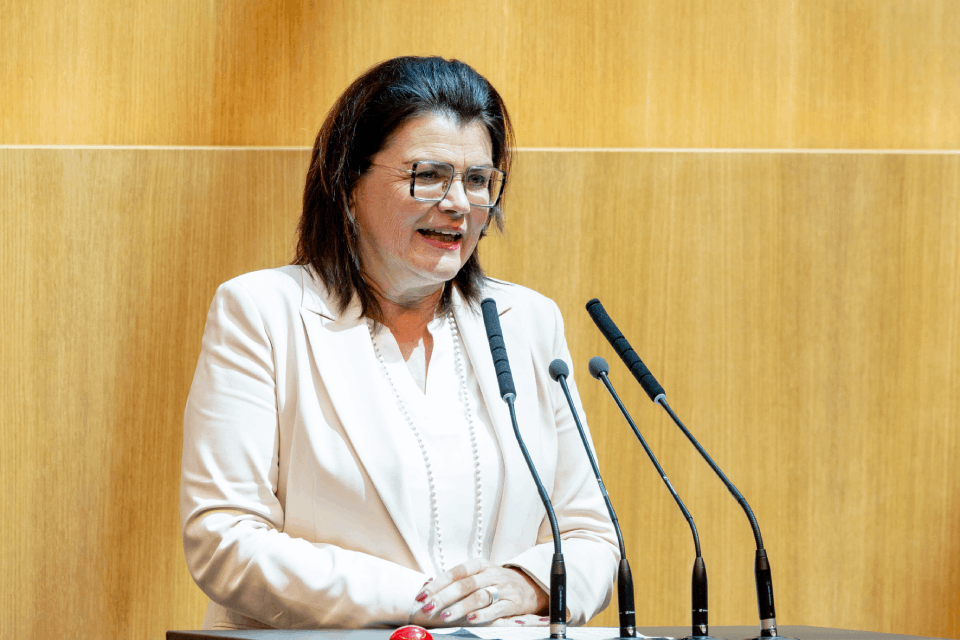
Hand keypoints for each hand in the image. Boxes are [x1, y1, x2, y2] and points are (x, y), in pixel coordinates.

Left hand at [410, 559, 547, 626]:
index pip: (455, 572)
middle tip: (429, 607)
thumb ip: (458, 581)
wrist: (529, 586)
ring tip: (445, 616)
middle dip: (444, 596)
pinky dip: (482, 614)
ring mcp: (503, 588)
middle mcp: (491, 573)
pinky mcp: (513, 603)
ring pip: (478, 596)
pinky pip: (496, 609)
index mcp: (479, 564)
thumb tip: (429, 589)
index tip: (422, 595)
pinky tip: (470, 620)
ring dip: (460, 607)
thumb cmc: (496, 582)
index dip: (437, 584)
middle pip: (464, 584)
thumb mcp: (479, 575)